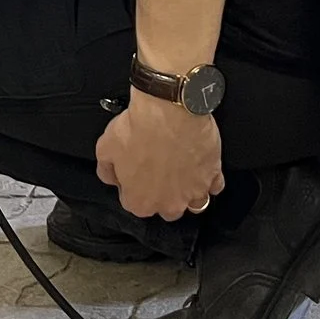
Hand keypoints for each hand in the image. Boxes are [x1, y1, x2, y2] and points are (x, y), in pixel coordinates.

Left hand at [96, 92, 224, 219]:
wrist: (170, 110)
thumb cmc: (140, 128)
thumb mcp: (105, 148)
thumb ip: (107, 170)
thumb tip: (111, 177)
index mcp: (140, 202)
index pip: (134, 204)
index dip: (132, 186)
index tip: (134, 172)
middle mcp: (168, 204)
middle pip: (166, 208)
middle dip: (162, 194)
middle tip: (158, 170)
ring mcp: (194, 192)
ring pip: (194, 203)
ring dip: (187, 192)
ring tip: (181, 172)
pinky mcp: (213, 175)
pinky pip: (214, 186)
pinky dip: (209, 179)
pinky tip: (200, 166)